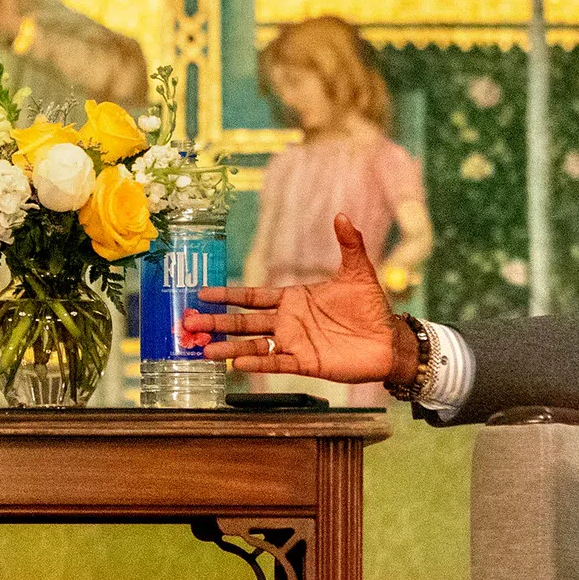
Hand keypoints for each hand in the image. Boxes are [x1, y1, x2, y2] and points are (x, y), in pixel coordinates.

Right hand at [185, 215, 399, 383]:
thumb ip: (348, 244)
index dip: (228, 295)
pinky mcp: (305, 363)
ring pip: (253, 346)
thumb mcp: (358, 272)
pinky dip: (257, 364)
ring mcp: (294, 343)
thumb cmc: (372, 307)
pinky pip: (276, 364)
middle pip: (244, 321)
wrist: (389, 340)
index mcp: (293, 298)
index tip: (202, 294)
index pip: (252, 296)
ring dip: (229, 348)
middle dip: (217, 322)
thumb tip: (342, 214)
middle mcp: (287, 321)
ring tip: (204, 351)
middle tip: (189, 322)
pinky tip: (238, 365)